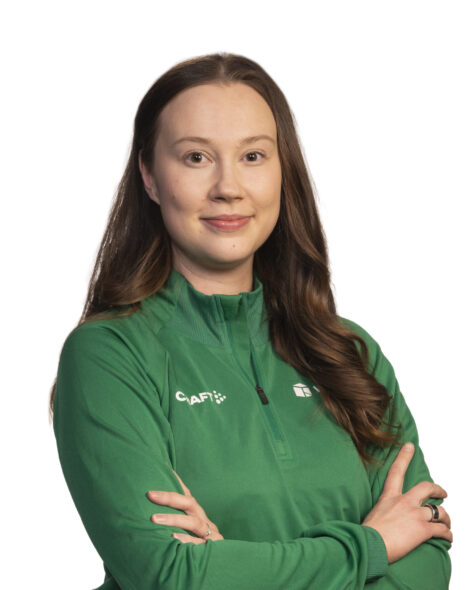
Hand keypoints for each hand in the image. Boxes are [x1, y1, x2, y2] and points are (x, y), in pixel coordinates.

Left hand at [147, 469, 224, 543]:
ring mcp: (210, 533)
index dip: (175, 482)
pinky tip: (173, 538)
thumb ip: (175, 522)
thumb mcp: (190, 532)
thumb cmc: (200, 546)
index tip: (161, 470)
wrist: (225, 566)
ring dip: (173, 519)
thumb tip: (151, 516)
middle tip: (150, 494)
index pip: (186, 494)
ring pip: (193, 522)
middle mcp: (203, 520)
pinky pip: (198, 544)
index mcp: (197, 514)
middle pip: (189, 503)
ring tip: (155, 519)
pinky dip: (186, 540)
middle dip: (169, 497)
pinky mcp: (213, 548)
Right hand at [362, 442, 452, 562]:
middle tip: (443, 493)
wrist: (369, 544)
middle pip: (426, 488)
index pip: (397, 471)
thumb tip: (385, 522)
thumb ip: (383, 514)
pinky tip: (448, 538)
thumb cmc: (367, 534)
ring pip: (439, 511)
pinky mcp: (423, 529)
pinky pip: (442, 530)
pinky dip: (448, 534)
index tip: (410, 446)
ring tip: (447, 524)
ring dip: (446, 518)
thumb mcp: (373, 516)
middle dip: (437, 489)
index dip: (404, 456)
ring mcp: (415, 514)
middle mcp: (404, 502)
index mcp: (389, 497)